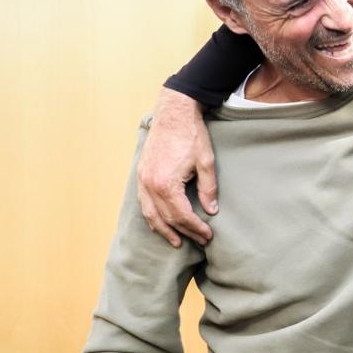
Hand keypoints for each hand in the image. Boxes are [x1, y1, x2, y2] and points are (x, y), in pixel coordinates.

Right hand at [136, 88, 217, 246]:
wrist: (173, 112)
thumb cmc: (191, 135)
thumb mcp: (206, 162)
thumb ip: (208, 189)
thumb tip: (211, 211)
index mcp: (166, 184)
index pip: (182, 216)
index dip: (196, 228)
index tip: (208, 235)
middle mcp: (150, 185)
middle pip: (167, 218)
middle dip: (184, 231)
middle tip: (199, 240)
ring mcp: (142, 180)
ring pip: (150, 214)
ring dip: (164, 229)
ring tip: (177, 241)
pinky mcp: (141, 174)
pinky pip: (144, 203)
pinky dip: (152, 216)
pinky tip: (160, 222)